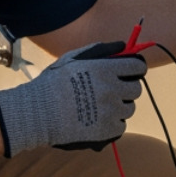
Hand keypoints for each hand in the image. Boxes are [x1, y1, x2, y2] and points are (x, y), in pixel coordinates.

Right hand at [0, 41, 146, 156]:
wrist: (37, 112)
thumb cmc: (53, 82)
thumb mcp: (73, 58)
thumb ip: (100, 50)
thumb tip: (122, 46)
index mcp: (106, 69)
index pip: (138, 67)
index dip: (134, 69)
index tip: (128, 73)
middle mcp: (112, 89)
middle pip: (136, 89)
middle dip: (126, 89)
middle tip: (109, 91)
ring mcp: (111, 111)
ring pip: (128, 109)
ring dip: (118, 107)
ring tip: (99, 107)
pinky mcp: (107, 130)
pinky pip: (120, 126)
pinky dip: (112, 124)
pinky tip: (97, 120)